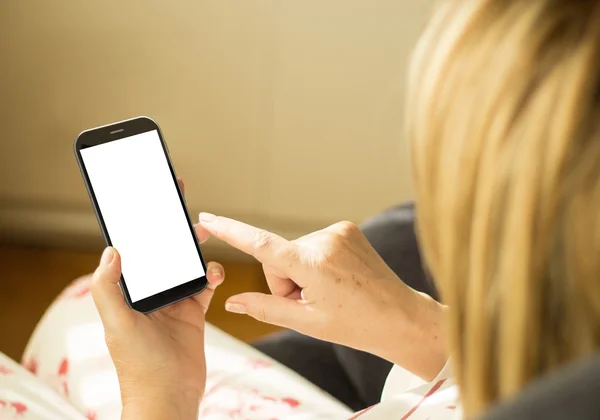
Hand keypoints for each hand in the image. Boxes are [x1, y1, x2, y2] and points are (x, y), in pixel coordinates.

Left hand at [91, 179, 224, 419]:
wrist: (170, 396)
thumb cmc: (139, 365)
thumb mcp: (117, 324)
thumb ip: (108, 288)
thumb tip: (111, 250)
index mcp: (128, 293)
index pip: (133, 252)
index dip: (138, 227)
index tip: (147, 202)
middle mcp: (150, 294)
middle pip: (163, 254)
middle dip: (172, 231)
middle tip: (183, 211)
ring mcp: (173, 302)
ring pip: (186, 265)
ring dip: (194, 249)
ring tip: (203, 234)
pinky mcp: (194, 312)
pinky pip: (205, 285)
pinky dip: (211, 275)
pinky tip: (213, 273)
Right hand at [197, 213, 446, 379]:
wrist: (399, 316)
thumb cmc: (356, 324)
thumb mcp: (307, 322)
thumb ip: (265, 308)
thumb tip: (232, 302)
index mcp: (313, 265)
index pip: (262, 245)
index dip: (231, 231)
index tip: (208, 218)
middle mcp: (324, 240)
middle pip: (277, 257)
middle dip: (284, 280)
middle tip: (311, 301)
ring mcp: (338, 231)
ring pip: (294, 251)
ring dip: (301, 272)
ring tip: (328, 291)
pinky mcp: (345, 228)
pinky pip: (311, 244)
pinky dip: (314, 262)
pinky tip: (336, 278)